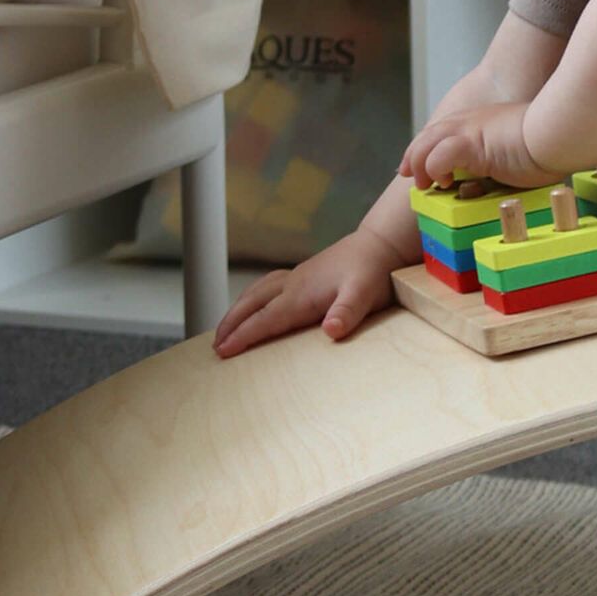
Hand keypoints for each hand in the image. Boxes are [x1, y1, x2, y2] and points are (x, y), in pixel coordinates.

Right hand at [213, 228, 403, 358]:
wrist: (381, 243)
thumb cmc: (373, 270)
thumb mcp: (365, 293)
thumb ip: (347, 311)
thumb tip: (331, 330)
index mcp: (301, 294)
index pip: (264, 318)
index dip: (243, 336)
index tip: (222, 352)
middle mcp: (293, 284)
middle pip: (251, 304)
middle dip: (230, 324)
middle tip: (215, 346)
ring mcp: (297, 277)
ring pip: (256, 293)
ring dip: (238, 311)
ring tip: (225, 329)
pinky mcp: (304, 275)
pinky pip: (267, 287)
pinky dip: (253, 298)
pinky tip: (256, 303)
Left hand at [401, 100, 558, 191]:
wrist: (560, 131)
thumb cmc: (553, 141)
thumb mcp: (525, 146)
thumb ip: (511, 155)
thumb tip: (514, 171)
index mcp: (482, 121)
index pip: (444, 131)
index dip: (429, 146)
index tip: (421, 165)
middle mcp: (470, 121)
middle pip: (428, 134)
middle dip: (413, 155)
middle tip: (407, 174)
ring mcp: (469, 131)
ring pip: (425, 144)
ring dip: (419, 165)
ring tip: (426, 184)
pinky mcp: (471, 144)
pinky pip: (437, 158)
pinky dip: (434, 171)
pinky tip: (443, 182)